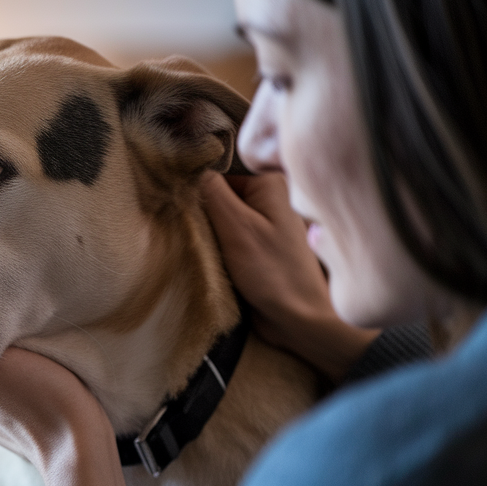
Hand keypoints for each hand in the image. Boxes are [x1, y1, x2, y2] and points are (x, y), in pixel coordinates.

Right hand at [200, 172, 378, 382]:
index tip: (190, 220)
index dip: (197, 197)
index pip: (215, 178)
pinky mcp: (259, 247)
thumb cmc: (272, 272)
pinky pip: (228, 240)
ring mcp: (266, 224)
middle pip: (217, 199)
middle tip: (201, 240)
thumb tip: (188, 166)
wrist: (299, 319)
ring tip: (210, 255)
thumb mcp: (236, 227)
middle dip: (203, 219)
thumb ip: (211, 192)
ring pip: (220, 221)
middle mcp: (270, 199)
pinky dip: (218, 250)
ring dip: (209, 237)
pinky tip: (217, 263)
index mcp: (269, 184)